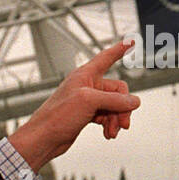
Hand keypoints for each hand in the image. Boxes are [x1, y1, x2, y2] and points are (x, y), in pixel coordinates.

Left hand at [7, 40, 140, 172]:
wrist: (44, 138)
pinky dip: (110, 124)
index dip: (120, 49)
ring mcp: (87, 101)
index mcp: (85, 75)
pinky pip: (106, 116)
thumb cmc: (57, 116)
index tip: (130, 41)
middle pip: (117, 91)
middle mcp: (87, 86)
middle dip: (122, 107)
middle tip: (123, 123)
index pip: (107, 57)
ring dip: (116, 119)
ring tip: (113, 131)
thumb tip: (133, 101)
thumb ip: (114, 100)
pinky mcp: (86, 114)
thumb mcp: (90, 102)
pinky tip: (108, 133)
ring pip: (113, 106)